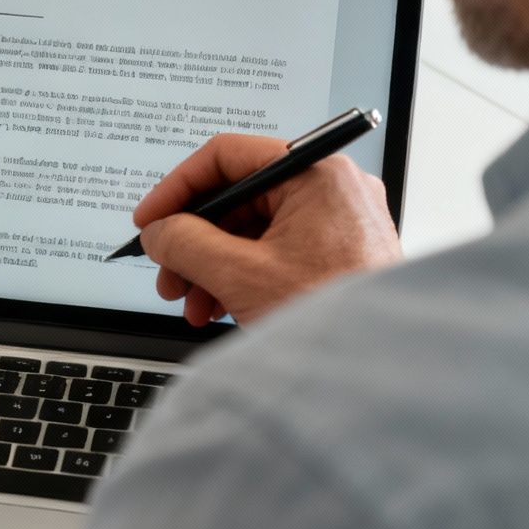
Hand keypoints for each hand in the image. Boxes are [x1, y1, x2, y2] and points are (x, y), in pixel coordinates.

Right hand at [135, 133, 401, 325]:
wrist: (379, 372)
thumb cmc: (331, 318)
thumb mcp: (238, 273)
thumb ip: (184, 241)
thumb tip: (158, 231)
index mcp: (316, 174)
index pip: (227, 156)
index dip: (177, 188)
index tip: (150, 219)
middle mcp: (333, 189)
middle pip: (238, 199)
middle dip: (192, 240)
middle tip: (167, 271)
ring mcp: (340, 222)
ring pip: (254, 229)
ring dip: (211, 264)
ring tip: (192, 303)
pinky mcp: (340, 254)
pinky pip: (277, 251)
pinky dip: (241, 276)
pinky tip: (220, 307)